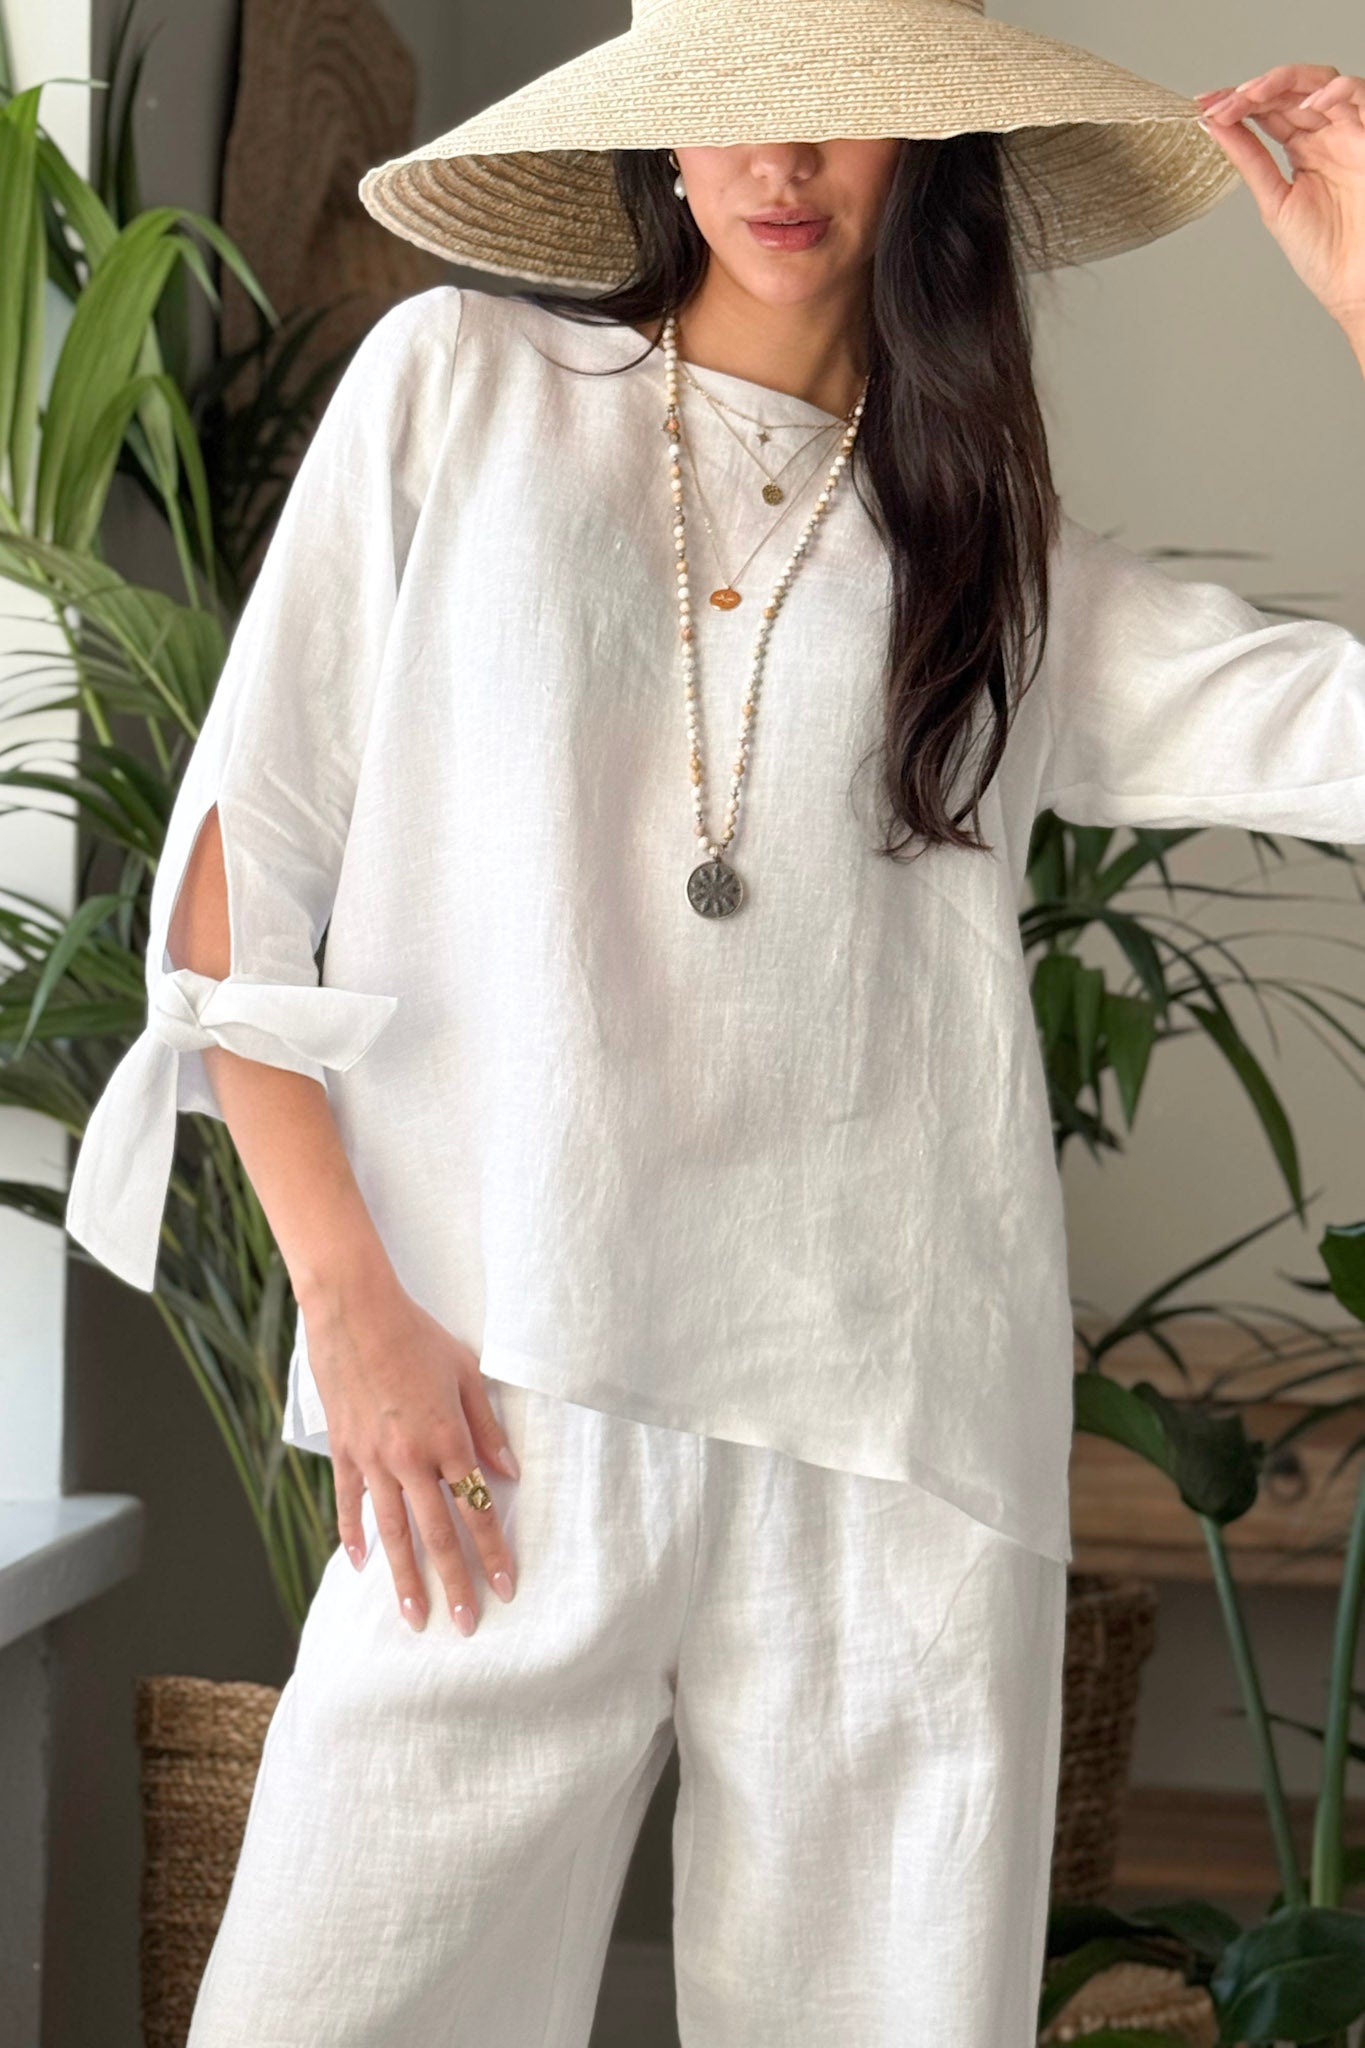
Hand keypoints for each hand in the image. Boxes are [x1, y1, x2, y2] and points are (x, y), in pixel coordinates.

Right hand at [303, 1270, 519, 1635]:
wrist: (355, 1311)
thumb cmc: (417, 1336)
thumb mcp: (467, 1373)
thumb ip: (488, 1427)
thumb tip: (509, 1472)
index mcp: (447, 1439)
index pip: (476, 1510)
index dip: (494, 1553)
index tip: (507, 1587)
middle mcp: (410, 1459)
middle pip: (436, 1534)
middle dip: (454, 1583)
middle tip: (466, 1624)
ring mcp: (372, 1459)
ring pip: (391, 1532)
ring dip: (405, 1578)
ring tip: (415, 1616)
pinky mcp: (343, 1451)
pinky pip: (349, 1503)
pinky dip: (353, 1535)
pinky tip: (360, 1564)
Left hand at [1195, 66, 1364, 332]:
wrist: (1357, 285)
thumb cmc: (1326, 253)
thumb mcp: (1275, 200)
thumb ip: (1250, 160)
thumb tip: (1214, 126)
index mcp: (1305, 150)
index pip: (1269, 110)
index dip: (1236, 102)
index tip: (1203, 105)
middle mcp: (1328, 135)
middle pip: (1289, 91)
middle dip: (1250, 92)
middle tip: (1218, 103)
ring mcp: (1350, 132)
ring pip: (1321, 81)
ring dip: (1283, 82)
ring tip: (1250, 96)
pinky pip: (1358, 95)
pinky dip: (1333, 92)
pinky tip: (1305, 105)